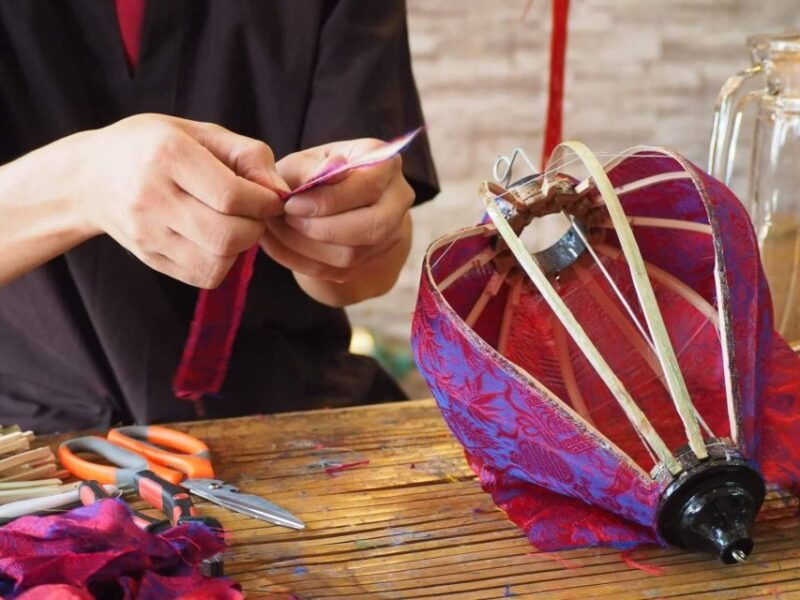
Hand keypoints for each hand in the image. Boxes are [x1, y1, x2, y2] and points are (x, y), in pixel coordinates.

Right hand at [74, 114, 288, 287]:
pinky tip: (213, 239)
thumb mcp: (200, 133)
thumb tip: (281, 193)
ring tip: (232, 224)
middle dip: (255, 227)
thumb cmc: (155, 147)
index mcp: (168, 155)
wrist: (90, 177)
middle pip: (228, 235)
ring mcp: (147, 233)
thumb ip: (249, 155)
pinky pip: (205, 275)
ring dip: (240, 247)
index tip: (270, 198)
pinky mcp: (149, 258)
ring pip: (219, 261)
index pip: (233, 196)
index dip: (265, 202)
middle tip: (253, 214)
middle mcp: (152, 197)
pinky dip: (222, 261)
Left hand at [261, 138, 414, 298]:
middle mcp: (398, 199)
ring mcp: (391, 233)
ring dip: (307, 248)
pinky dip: (303, 262)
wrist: (330, 199)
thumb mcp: (306, 160)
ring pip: (352, 255)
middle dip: (321, 229)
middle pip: (370, 228)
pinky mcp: (373, 259)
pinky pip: (338, 272)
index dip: (328, 201)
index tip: (291, 204)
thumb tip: (324, 173)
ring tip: (278, 231)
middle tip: (287, 220)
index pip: (367, 187)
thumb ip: (311, 168)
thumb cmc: (315, 172)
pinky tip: (281, 245)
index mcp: (386, 163)